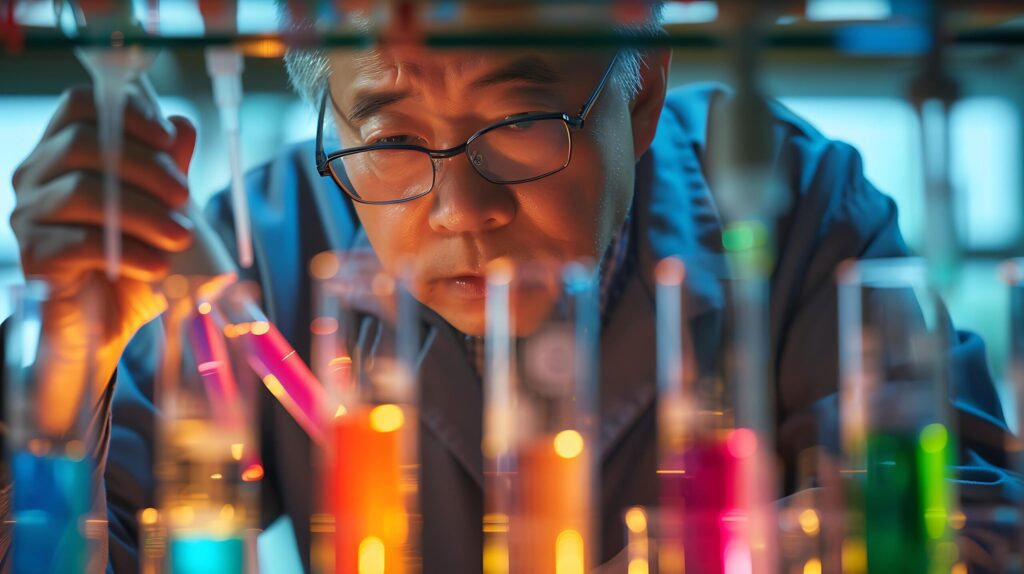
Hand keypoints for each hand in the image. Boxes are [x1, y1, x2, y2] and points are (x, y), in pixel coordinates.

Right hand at [10, 85, 194, 433]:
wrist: (106, 324)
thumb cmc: (132, 258)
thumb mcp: (162, 209)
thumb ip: (170, 166)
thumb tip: (182, 126)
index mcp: (65, 151)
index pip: (81, 105)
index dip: (127, 112)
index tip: (169, 139)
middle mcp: (37, 175)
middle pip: (83, 143)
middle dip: (146, 167)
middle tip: (184, 197)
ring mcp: (29, 215)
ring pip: (83, 192)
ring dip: (145, 213)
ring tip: (180, 236)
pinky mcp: (34, 257)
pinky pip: (79, 242)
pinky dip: (128, 251)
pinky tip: (157, 264)